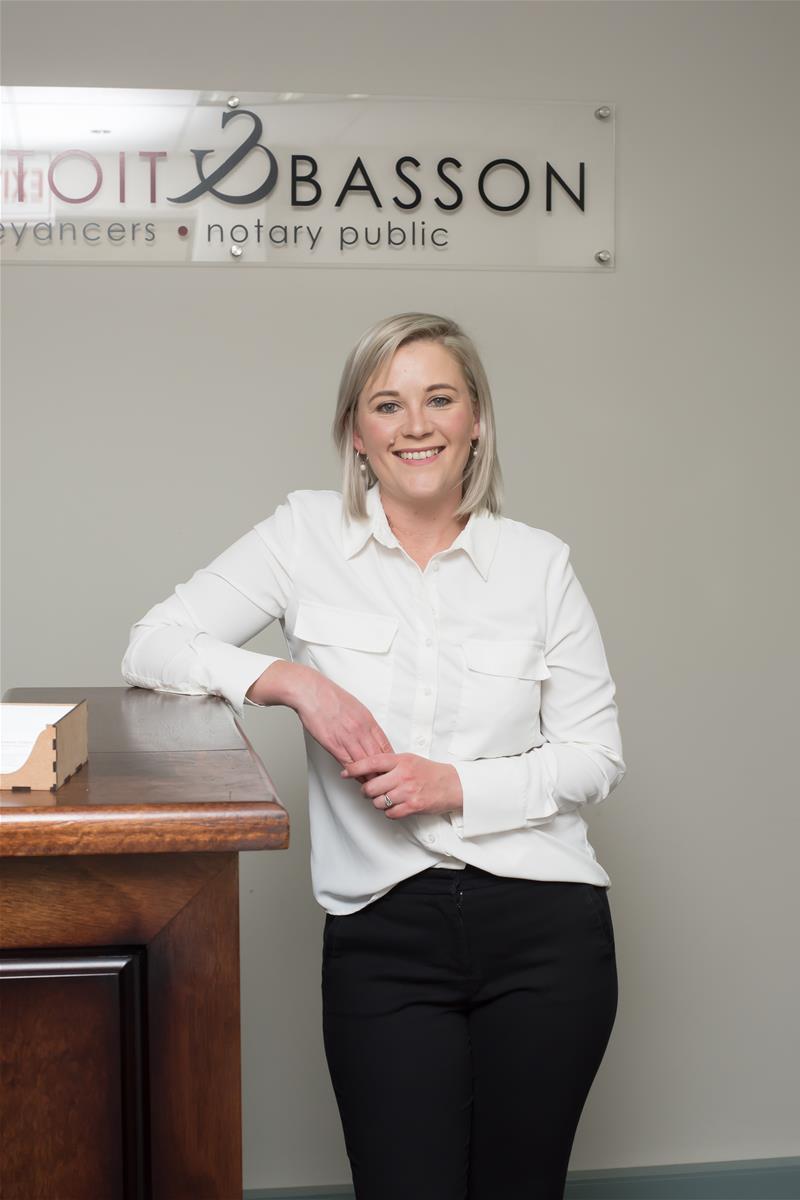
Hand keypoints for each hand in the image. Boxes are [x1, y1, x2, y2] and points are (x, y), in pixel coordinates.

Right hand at [292, 666, 394, 783]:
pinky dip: (354, 774)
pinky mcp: (334, 745)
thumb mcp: (355, 707)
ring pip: (365, 764)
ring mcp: (348, 738)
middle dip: (383, 771)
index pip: (385, 745)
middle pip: (378, 757)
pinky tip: (357, 779)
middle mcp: (361, 730)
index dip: (390, 760)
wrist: (311, 692)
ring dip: (370, 776)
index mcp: (368, 720)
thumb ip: (364, 722)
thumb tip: (369, 733)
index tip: (392, 768)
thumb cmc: (329, 696)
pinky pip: (348, 764)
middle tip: (387, 781)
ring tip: (374, 785)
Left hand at [340, 753, 463, 819]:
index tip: (345, 773)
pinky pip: (390, 814)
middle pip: (370, 787)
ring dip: (378, 803)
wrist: (452, 784)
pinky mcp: (412, 806)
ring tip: (385, 799)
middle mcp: (402, 775)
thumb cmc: (430, 772)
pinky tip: (394, 806)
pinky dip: (389, 812)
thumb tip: (367, 769)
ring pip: (378, 802)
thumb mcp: (409, 760)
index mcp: (400, 761)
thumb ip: (390, 763)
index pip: (371, 763)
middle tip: (368, 791)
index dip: (354, 769)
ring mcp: (407, 792)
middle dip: (366, 792)